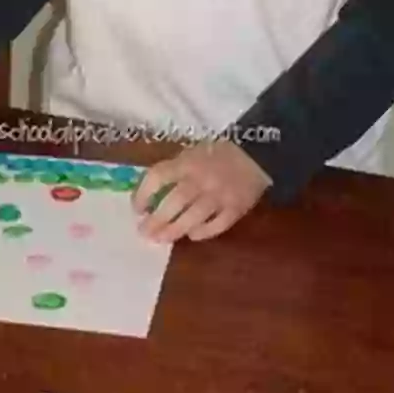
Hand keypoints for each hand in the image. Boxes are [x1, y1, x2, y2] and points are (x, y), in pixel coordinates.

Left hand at [133, 140, 269, 243]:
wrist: (256, 155)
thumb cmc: (216, 155)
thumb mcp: (191, 153)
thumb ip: (173, 171)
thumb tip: (149, 196)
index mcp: (187, 162)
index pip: (158, 177)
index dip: (143, 194)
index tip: (137, 209)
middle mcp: (202, 179)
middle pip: (174, 202)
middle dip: (156, 220)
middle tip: (144, 232)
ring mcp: (220, 195)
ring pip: (193, 217)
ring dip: (174, 230)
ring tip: (161, 239)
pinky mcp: (236, 208)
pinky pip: (217, 225)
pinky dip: (203, 232)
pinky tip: (192, 235)